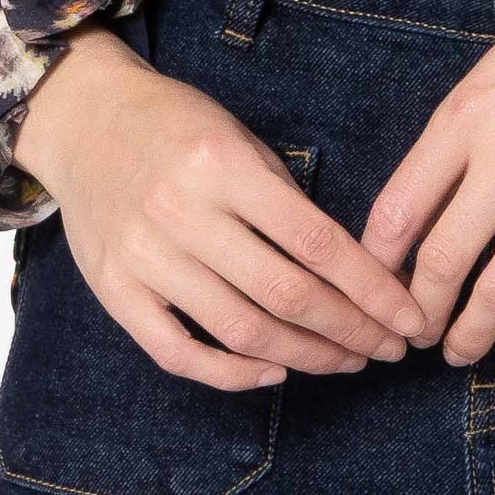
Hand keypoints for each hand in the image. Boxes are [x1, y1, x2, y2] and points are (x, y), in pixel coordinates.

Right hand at [11, 26, 429, 389]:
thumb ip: (283, 199)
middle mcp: (183, 213)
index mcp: (224, 166)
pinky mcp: (114, 291)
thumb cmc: (176, 123)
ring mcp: (144, 258)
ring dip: (304, 357)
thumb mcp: (239, 137)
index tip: (409, 318)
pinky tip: (274, 373)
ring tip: (345, 362)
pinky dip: (230, 373)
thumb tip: (347, 268)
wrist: (85, 120)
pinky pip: (177, 352)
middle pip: (284, 294)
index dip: (372, 289)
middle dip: (349, 330)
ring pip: (239, 330)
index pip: (317, 242)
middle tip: (388, 349)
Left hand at [359, 0, 494, 370]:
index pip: (398, 209)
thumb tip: (423, 202)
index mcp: (470, 114)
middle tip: (416, 336)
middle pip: (442, 262)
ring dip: (472, 335)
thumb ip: (459, 132)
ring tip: (460, 352)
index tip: (375, 289)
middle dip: (420, 314)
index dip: (376, 265)